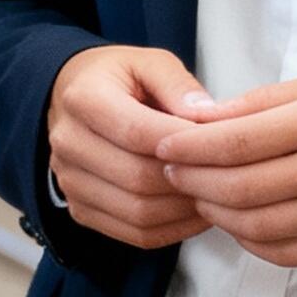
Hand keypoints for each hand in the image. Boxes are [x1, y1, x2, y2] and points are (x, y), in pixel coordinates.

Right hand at [43, 45, 210, 247]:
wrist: (74, 97)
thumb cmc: (118, 79)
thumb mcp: (150, 62)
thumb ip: (178, 85)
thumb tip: (207, 116)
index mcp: (84, 98)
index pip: (137, 132)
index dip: (185, 144)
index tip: (222, 144)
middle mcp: (69, 143)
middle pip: (138, 177)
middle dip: (189, 179)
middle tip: (227, 174)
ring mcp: (70, 182)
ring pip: (138, 212)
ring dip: (184, 210)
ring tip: (216, 193)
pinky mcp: (81, 210)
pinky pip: (134, 234)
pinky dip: (173, 230)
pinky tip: (196, 213)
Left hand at [151, 76, 296, 266]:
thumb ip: (262, 103)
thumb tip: (201, 118)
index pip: (237, 140)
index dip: (190, 148)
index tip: (163, 146)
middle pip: (241, 187)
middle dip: (193, 183)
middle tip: (170, 174)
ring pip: (258, 226)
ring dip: (216, 215)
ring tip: (199, 198)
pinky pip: (287, 253)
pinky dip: (251, 242)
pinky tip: (237, 223)